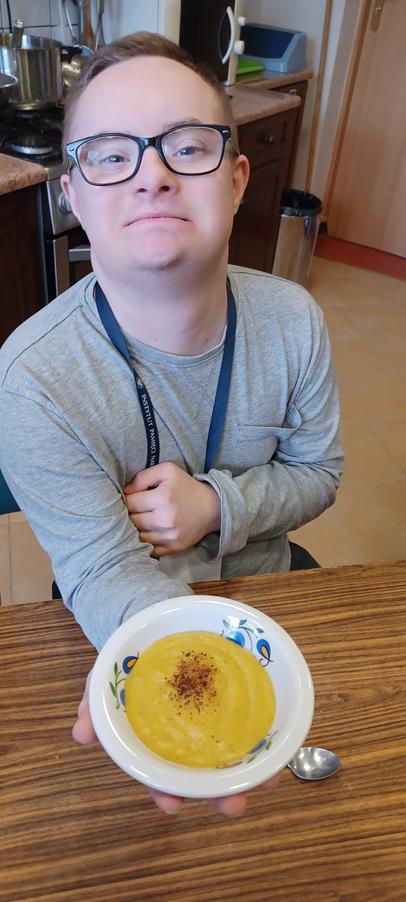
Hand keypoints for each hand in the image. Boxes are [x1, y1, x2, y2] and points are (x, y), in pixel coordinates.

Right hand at [72, 672, 281, 815]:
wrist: (153, 625)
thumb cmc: (130, 664)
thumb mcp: (104, 681)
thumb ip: (94, 705)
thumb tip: (79, 734)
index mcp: (156, 743)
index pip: (160, 776)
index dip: (166, 792)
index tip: (172, 806)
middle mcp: (188, 741)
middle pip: (204, 776)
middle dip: (219, 795)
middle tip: (233, 806)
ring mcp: (214, 722)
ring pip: (234, 755)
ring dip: (252, 772)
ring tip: (270, 781)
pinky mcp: (236, 699)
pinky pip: (253, 721)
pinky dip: (267, 734)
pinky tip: (281, 742)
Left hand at [124, 462, 220, 556]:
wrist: (211, 508)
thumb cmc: (186, 487)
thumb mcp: (167, 471)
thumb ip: (143, 477)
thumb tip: (125, 492)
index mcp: (163, 498)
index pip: (130, 503)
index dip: (128, 499)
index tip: (132, 497)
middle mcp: (166, 519)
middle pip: (132, 521)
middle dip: (131, 514)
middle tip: (137, 509)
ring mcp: (170, 536)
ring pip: (138, 536)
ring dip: (137, 529)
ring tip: (143, 519)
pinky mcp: (173, 548)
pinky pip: (149, 549)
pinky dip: (146, 542)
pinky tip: (150, 532)